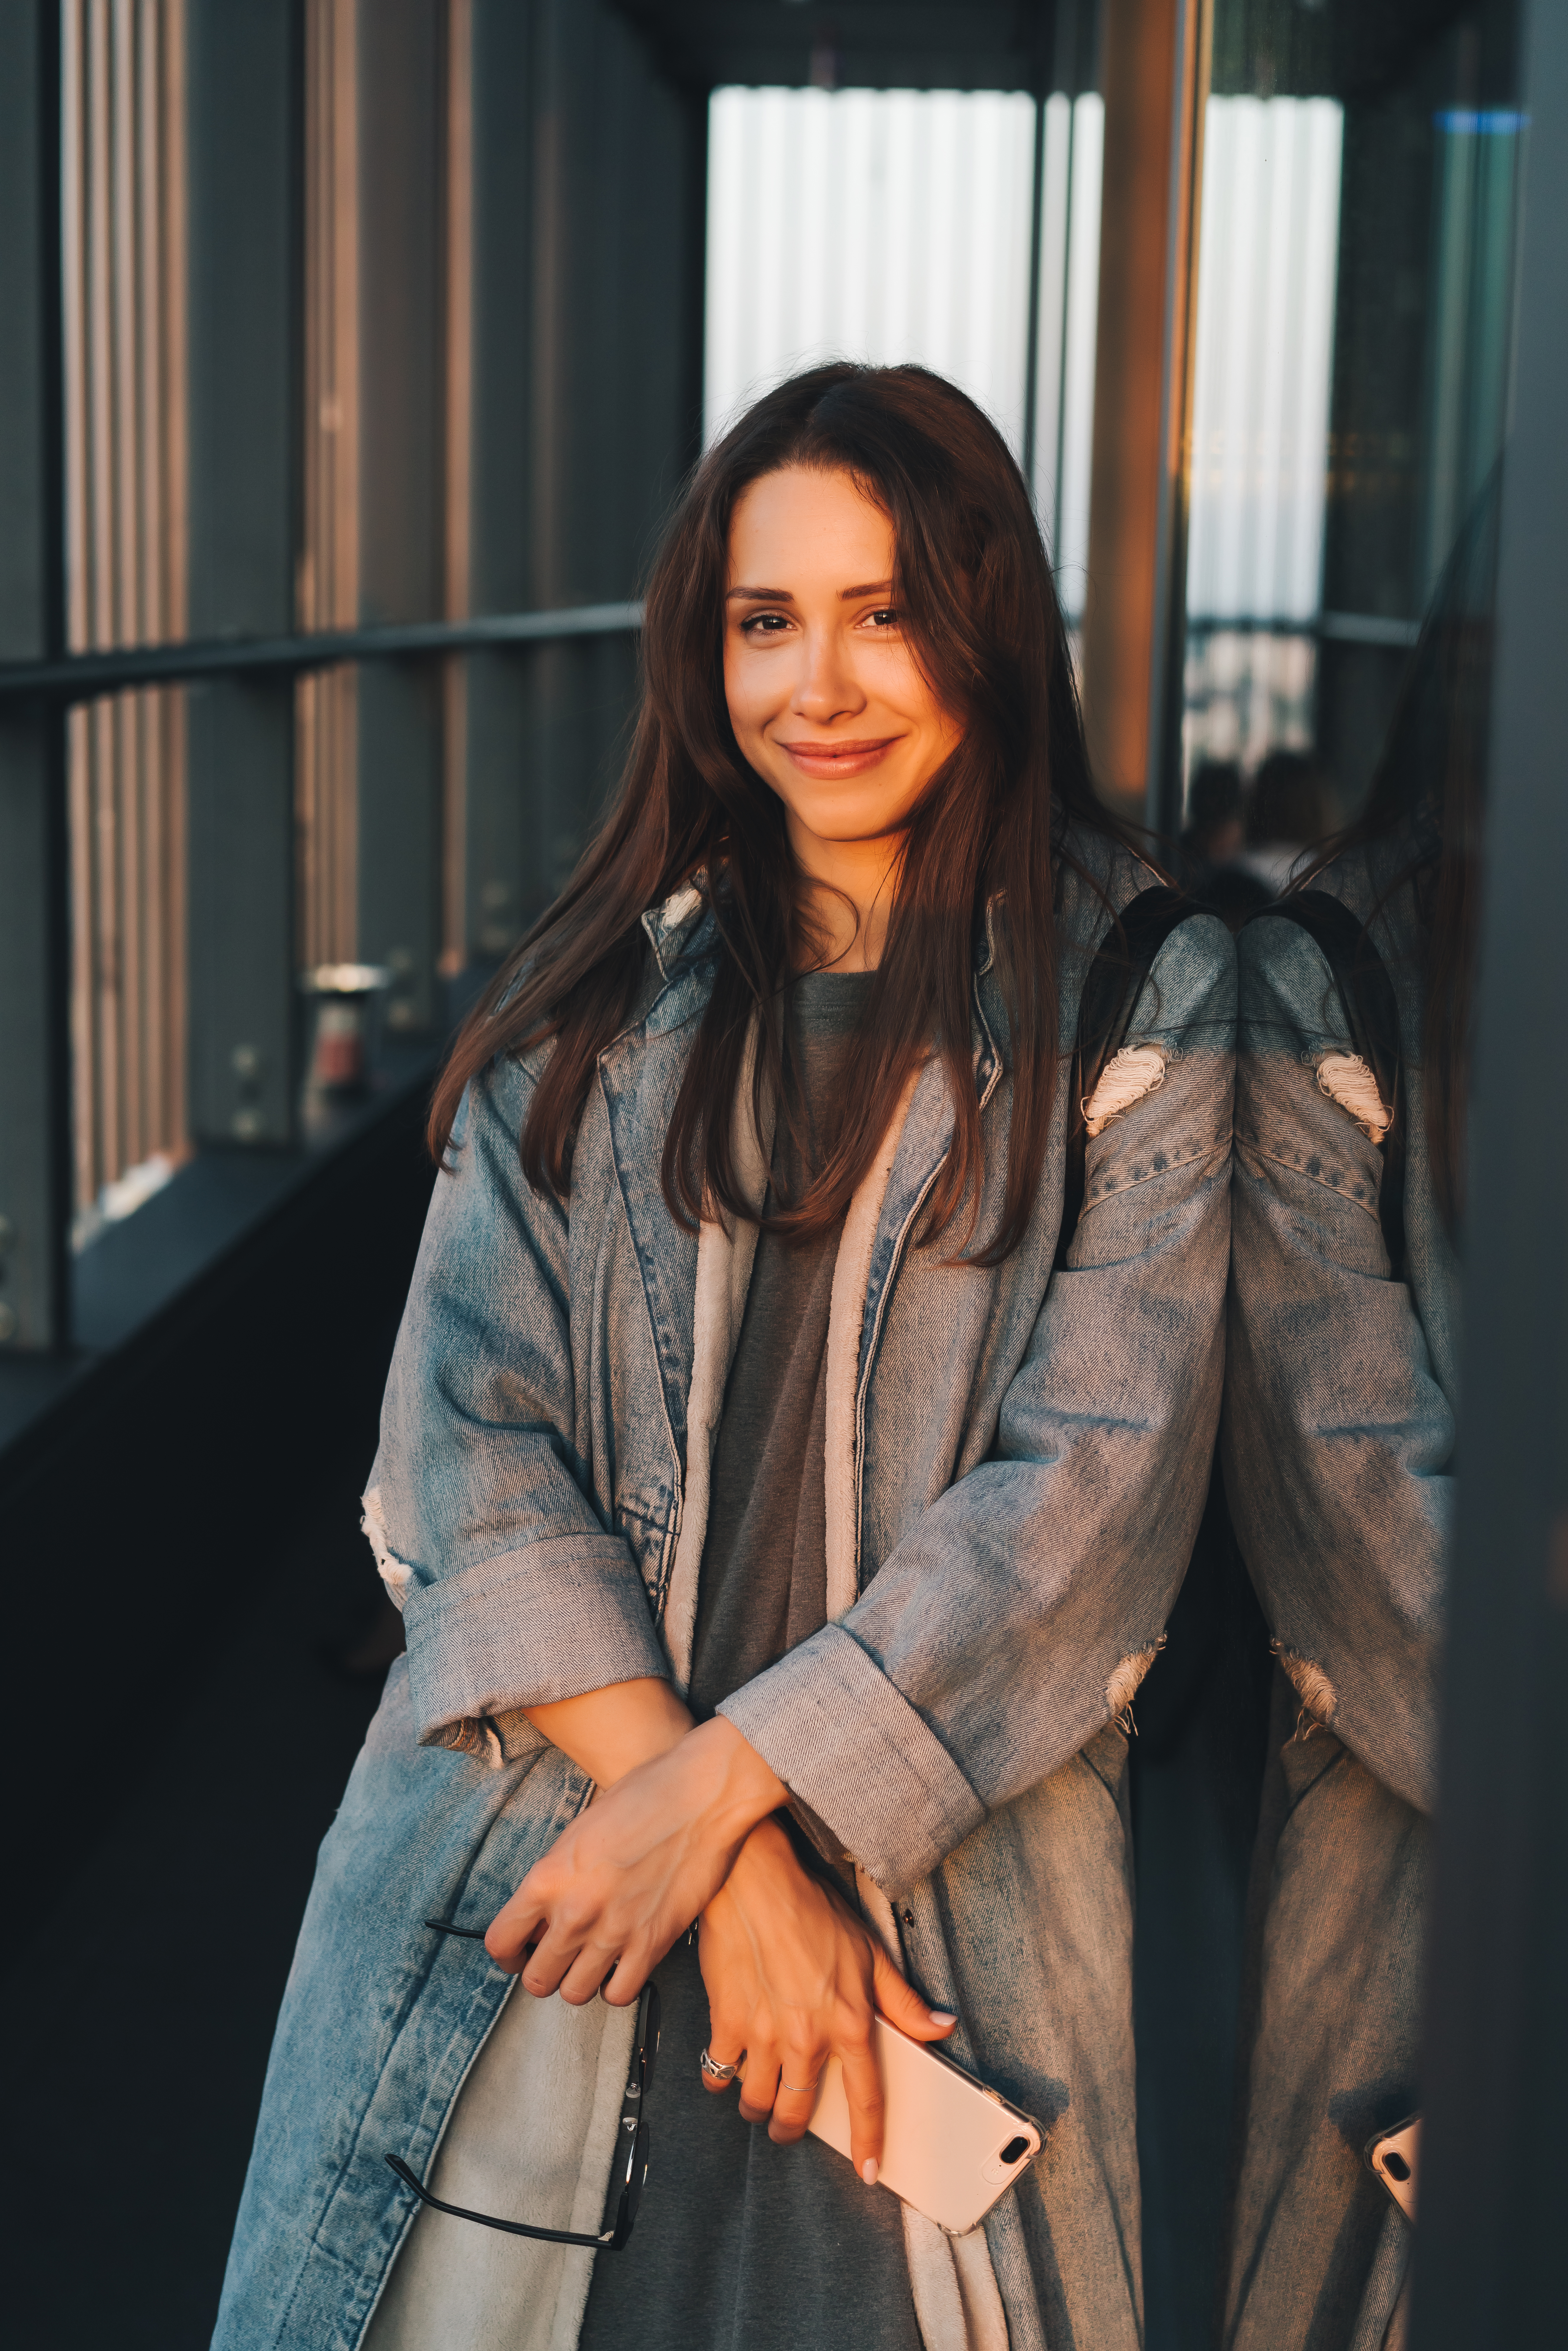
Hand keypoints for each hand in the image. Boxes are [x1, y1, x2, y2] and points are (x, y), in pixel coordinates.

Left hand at [486, 1715, 786, 2005]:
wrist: (701, 1793)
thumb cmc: (643, 1797)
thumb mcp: (579, 1830)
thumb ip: (555, 1876)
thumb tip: (543, 1913)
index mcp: (548, 1877)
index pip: (500, 1942)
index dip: (507, 1954)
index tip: (518, 1953)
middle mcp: (575, 1911)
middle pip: (536, 1979)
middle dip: (543, 1972)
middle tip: (557, 1958)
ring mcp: (614, 1931)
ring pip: (574, 1993)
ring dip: (579, 1981)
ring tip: (590, 1962)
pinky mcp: (653, 1943)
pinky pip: (619, 1994)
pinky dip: (617, 1987)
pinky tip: (622, 1964)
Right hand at [698, 1816, 955, 2180]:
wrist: (756, 1882)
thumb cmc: (813, 1910)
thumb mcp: (871, 1952)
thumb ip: (904, 2000)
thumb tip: (941, 2027)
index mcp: (848, 2023)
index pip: (867, 2099)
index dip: (870, 2141)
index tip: (868, 2171)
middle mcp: (806, 2038)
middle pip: (797, 2112)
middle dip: (792, 2130)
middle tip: (789, 2127)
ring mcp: (763, 2035)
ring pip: (757, 2102)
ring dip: (758, 2108)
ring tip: (760, 2098)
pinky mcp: (726, 2023)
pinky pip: (718, 2073)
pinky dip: (720, 2079)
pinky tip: (725, 2068)